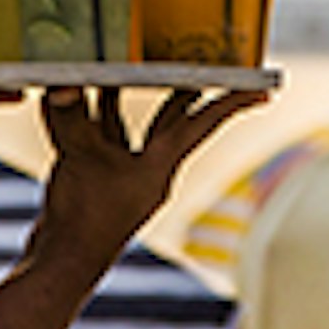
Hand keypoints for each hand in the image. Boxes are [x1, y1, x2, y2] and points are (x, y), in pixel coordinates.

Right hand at [35, 87, 249, 264]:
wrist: (64, 263)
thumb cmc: (87, 216)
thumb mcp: (79, 155)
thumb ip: (73, 116)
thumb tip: (63, 83)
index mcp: (161, 165)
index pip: (204, 122)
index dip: (233, 102)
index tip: (266, 89)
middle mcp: (150, 170)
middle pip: (172, 120)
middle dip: (183, 92)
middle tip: (197, 65)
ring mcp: (124, 178)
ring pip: (130, 128)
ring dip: (124, 100)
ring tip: (124, 68)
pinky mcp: (98, 183)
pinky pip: (98, 141)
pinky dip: (88, 120)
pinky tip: (71, 99)